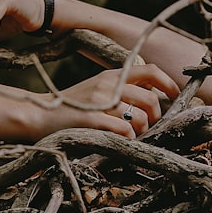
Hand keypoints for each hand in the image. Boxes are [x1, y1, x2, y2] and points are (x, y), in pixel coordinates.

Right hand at [43, 64, 179, 138]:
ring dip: (140, 132)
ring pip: (140, 118)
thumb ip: (121, 88)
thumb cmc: (70, 106)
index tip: (174, 97)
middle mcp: (108, 84)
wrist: (37, 115)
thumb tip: (154, 96)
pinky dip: (126, 140)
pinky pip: (124, 131)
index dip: (168, 84)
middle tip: (145, 127)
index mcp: (111, 75)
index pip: (150, 71)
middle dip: (154, 117)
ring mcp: (100, 102)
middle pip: (151, 99)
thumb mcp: (96, 88)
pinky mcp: (92, 119)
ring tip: (128, 136)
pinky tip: (117, 141)